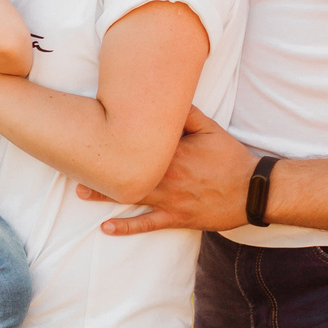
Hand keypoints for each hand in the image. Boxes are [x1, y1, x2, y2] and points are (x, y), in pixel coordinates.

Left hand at [77, 106, 254, 234]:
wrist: (253, 190)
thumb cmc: (231, 158)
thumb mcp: (211, 129)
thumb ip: (187, 114)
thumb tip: (167, 100)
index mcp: (174, 152)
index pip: (140, 143)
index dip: (117, 138)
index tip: (93, 132)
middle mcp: (168, 175)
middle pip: (130, 169)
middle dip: (103, 167)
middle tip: (74, 163)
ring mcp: (171, 199)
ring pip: (133, 195)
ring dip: (105, 194)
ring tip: (80, 191)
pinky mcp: (177, 217)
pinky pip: (148, 224)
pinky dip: (127, 227)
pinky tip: (106, 228)